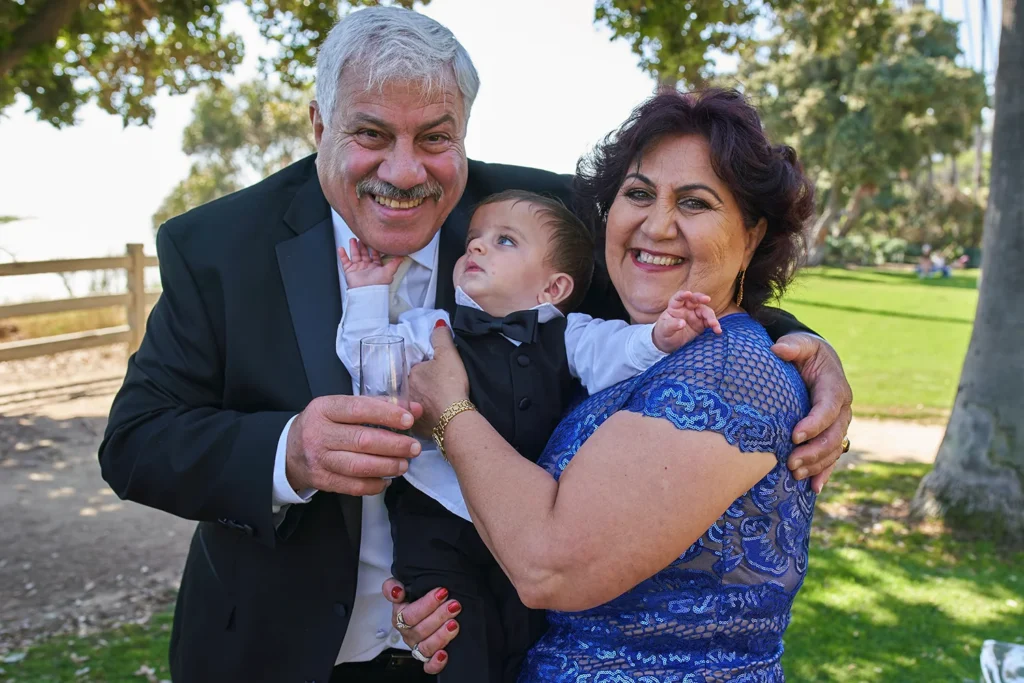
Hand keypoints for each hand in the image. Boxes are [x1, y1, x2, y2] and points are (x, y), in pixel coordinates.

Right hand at [285, 395, 423, 494]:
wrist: (289, 451)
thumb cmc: (324, 424)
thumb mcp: (342, 408)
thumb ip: (377, 405)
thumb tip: (414, 409)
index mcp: (324, 408)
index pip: (358, 409)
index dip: (386, 415)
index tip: (408, 420)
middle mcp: (318, 433)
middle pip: (362, 440)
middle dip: (394, 445)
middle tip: (414, 447)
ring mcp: (318, 459)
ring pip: (358, 466)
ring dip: (387, 466)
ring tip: (404, 464)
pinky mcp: (321, 480)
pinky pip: (352, 486)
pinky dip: (374, 485)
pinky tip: (387, 479)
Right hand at [338, 238, 403, 287]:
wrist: (367, 291)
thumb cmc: (377, 284)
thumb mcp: (389, 271)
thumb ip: (395, 263)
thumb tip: (402, 257)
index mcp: (376, 267)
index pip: (374, 254)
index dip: (374, 247)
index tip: (373, 239)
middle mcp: (367, 267)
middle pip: (364, 253)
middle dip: (362, 245)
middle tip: (361, 237)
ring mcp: (358, 268)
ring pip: (355, 255)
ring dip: (353, 247)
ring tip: (352, 239)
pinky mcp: (350, 271)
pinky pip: (345, 261)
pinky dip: (342, 255)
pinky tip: (341, 249)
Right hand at [383, 578, 460, 673]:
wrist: (426, 609)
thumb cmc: (414, 598)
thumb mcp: (403, 586)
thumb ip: (393, 586)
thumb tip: (397, 591)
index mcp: (400, 616)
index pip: (410, 614)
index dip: (427, 604)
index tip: (442, 592)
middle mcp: (408, 633)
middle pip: (420, 629)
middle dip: (439, 616)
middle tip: (454, 605)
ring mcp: (417, 646)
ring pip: (426, 647)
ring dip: (441, 636)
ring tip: (454, 624)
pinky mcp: (427, 658)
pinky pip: (429, 666)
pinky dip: (436, 662)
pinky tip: (444, 654)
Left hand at [408, 323, 470, 432]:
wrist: (455, 418)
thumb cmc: (450, 384)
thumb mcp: (448, 354)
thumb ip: (441, 337)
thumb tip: (437, 324)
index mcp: (407, 375)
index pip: (408, 368)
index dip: (419, 369)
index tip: (430, 373)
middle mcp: (402, 395)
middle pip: (408, 387)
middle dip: (415, 387)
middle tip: (431, 389)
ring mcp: (407, 413)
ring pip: (410, 404)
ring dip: (418, 404)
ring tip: (432, 405)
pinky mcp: (415, 429)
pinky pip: (416, 421)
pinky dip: (422, 420)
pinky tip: (433, 419)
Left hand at [653, 290, 722, 352]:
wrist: (669, 344)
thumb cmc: (664, 333)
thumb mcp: (664, 330)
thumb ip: (671, 325)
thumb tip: (682, 323)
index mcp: (675, 306)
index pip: (679, 297)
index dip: (683, 294)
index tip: (688, 294)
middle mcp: (687, 308)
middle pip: (695, 300)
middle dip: (701, 298)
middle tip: (707, 299)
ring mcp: (695, 315)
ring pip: (705, 311)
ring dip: (711, 317)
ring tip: (714, 325)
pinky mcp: (702, 324)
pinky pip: (710, 322)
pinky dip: (714, 325)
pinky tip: (718, 330)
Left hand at [772, 333, 853, 493]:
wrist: (817, 362)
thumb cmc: (806, 352)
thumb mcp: (802, 344)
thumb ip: (793, 346)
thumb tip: (778, 349)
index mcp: (835, 388)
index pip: (828, 408)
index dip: (814, 423)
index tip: (794, 435)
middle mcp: (842, 409)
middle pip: (833, 435)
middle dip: (813, 451)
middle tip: (790, 462)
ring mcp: (839, 425)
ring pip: (833, 450)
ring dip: (816, 465)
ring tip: (794, 475)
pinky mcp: (831, 435)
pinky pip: (832, 457)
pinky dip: (824, 473)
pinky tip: (813, 488)